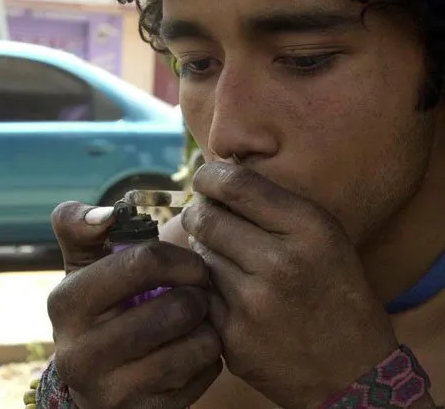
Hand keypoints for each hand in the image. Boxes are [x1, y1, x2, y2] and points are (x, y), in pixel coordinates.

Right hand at [47, 201, 222, 408]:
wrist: (96, 378)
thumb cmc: (100, 305)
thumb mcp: (84, 265)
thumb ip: (82, 227)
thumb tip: (106, 215)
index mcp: (67, 302)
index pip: (142, 262)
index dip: (180, 258)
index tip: (191, 264)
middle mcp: (79, 352)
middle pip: (175, 308)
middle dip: (198, 293)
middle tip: (200, 291)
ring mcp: (110, 391)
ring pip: (194, 345)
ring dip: (207, 325)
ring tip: (197, 318)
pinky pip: (202, 375)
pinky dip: (208, 356)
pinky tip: (193, 348)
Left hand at [181, 162, 398, 408]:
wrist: (353, 374)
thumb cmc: (336, 294)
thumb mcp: (325, 238)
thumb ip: (275, 206)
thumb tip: (216, 181)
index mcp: (310, 230)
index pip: (236, 185)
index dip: (209, 175)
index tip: (204, 179)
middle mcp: (281, 263)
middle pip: (206, 218)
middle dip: (198, 214)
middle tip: (203, 218)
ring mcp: (253, 304)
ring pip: (198, 256)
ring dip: (203, 252)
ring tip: (225, 259)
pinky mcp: (232, 337)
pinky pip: (199, 294)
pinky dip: (204, 287)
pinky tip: (226, 292)